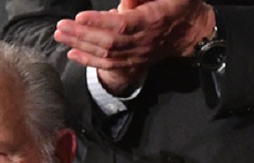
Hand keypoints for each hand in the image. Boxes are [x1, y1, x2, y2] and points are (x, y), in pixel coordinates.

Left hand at [54, 0, 213, 94]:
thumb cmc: (179, 3)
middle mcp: (144, 42)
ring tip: (61, 36)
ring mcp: (139, 54)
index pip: (123, 25)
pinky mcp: (134, 62)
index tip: (80, 16)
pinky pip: (110, 65)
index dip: (100, 22)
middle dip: (82, 35)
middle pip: (109, 42)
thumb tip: (125, 0)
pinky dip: (89, 60)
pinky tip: (72, 53)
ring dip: (81, 46)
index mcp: (152, 20)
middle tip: (61, 26)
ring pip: (106, 55)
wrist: (192, 29)